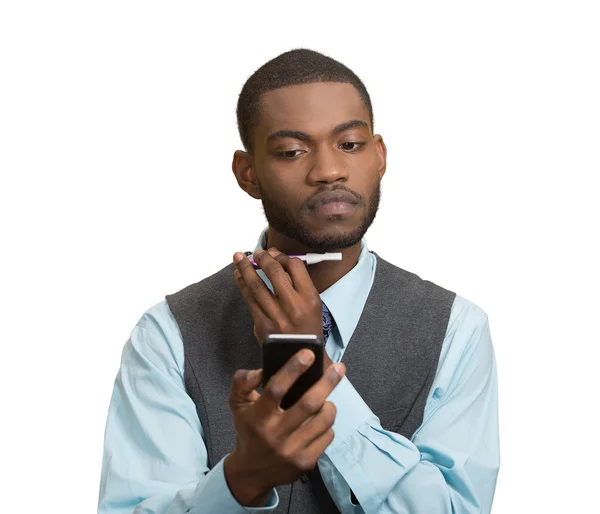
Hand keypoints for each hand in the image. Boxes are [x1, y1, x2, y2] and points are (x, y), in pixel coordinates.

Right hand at [224, 348, 345, 505]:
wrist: (251, 472)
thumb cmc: (248, 430)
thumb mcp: (237, 405)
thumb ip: (242, 383)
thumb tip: (260, 370)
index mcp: (258, 417)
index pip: (276, 389)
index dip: (293, 369)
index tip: (308, 353)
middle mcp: (275, 435)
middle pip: (309, 403)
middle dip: (327, 382)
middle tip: (339, 368)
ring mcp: (292, 451)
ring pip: (323, 420)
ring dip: (329, 404)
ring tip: (326, 399)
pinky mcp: (306, 463)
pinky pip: (327, 436)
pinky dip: (327, 424)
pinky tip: (320, 421)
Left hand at [233, 248, 322, 345]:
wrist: (302, 357)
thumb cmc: (308, 328)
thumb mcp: (313, 305)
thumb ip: (298, 283)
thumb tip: (276, 259)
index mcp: (310, 299)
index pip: (295, 267)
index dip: (282, 256)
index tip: (274, 254)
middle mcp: (293, 307)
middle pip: (274, 272)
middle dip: (263, 257)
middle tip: (256, 252)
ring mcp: (276, 317)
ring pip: (256, 285)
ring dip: (245, 268)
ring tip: (238, 257)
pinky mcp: (262, 326)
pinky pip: (249, 300)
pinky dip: (242, 285)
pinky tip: (239, 276)